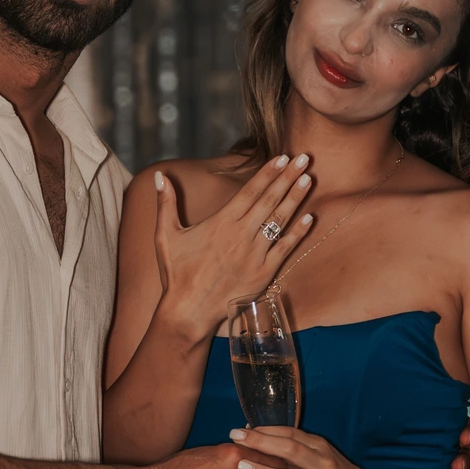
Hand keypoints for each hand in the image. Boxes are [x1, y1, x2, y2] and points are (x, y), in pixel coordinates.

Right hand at [153, 155, 314, 340]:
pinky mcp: (264, 273)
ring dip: (295, 198)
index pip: (250, 191)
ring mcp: (255, 254)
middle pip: (269, 200)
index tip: (282, 157)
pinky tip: (310, 218)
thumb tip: (159, 175)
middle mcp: (241, 234)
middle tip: (304, 158)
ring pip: (280, 220)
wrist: (189, 311)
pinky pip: (285, 248)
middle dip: (288, 177)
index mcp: (221, 222)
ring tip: (309, 179)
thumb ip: (166, 203)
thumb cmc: (176, 273)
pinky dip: (298, 233)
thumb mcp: (165, 235)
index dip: (268, 173)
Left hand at [230, 426, 398, 468]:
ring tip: (242, 468)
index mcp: (320, 449)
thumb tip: (260, 438)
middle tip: (234, 438)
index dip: (264, 430)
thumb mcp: (324, 457)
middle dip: (260, 442)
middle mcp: (322, 466)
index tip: (240, 429)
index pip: (290, 434)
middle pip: (289, 450)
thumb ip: (298, 450)